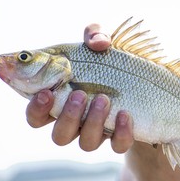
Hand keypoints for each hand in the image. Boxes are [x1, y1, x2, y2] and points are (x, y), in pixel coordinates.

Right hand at [25, 24, 133, 152]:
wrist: (143, 84)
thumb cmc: (110, 62)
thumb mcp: (101, 43)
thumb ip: (95, 34)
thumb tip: (99, 43)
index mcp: (61, 102)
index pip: (37, 115)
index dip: (36, 109)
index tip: (45, 93)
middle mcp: (77, 122)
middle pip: (59, 136)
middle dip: (67, 116)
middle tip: (79, 94)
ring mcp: (98, 132)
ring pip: (86, 143)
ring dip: (93, 121)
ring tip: (104, 98)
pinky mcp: (120, 137)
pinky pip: (118, 146)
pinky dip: (121, 133)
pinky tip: (126, 114)